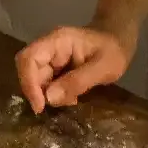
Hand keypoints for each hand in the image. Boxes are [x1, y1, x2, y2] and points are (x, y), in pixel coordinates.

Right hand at [16, 23, 134, 113]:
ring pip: (36, 79)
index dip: (29, 83)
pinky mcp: (55, 67)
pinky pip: (46, 83)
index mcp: (57, 41)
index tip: (39, 106)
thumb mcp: (103, 67)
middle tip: (61, 104)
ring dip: (48, 94)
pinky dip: (55, 94)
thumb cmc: (114, 50)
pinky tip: (72, 97)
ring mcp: (50, 57)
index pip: (29, 58)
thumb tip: (49, 98)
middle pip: (28, 70)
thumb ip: (78, 81)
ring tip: (72, 100)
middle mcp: (48, 48)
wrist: (119, 40)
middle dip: (39, 92)